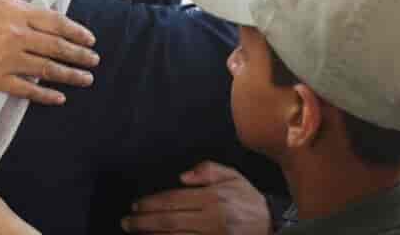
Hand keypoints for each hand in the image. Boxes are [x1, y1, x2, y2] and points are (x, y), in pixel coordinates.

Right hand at [0, 0, 99, 104]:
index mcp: (18, 13)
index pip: (57, 23)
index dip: (77, 32)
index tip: (91, 40)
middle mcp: (17, 36)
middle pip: (57, 48)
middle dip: (80, 55)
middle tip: (95, 61)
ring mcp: (6, 59)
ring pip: (46, 69)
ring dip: (70, 75)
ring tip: (86, 79)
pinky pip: (26, 89)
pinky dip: (44, 95)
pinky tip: (59, 98)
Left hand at [122, 161, 270, 234]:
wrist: (272, 225)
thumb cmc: (247, 199)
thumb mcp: (232, 176)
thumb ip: (208, 170)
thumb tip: (183, 175)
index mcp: (214, 198)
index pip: (175, 200)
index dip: (152, 203)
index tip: (136, 205)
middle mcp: (212, 219)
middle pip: (171, 221)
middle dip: (144, 222)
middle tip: (127, 221)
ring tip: (135, 231)